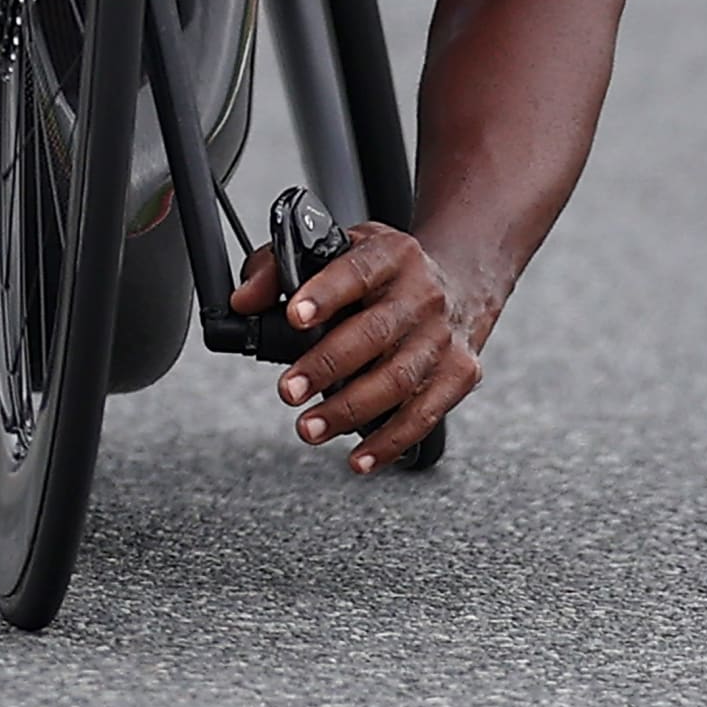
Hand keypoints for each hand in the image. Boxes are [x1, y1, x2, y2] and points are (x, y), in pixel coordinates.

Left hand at [229, 222, 487, 471]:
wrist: (462, 282)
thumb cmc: (386, 274)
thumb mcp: (341, 248)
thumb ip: (280, 267)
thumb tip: (243, 301)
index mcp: (392, 255)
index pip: (358, 271)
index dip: (325, 294)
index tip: (293, 317)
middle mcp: (423, 294)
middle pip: (376, 332)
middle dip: (327, 365)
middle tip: (288, 391)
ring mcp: (444, 337)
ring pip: (398, 379)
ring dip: (351, 410)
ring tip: (310, 428)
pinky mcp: (460, 374)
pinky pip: (424, 414)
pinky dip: (391, 441)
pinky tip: (359, 458)